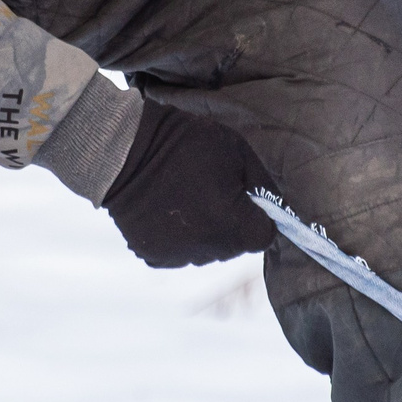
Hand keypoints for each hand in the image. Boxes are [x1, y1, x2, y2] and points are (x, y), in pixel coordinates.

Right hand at [102, 103, 276, 267]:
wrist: (125, 151)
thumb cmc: (186, 145)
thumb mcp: (237, 150)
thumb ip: (262, 184)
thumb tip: (276, 207)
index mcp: (233, 224)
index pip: (264, 236)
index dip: (260, 217)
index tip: (246, 199)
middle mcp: (209, 248)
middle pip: (235, 246)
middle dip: (233, 224)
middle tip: (212, 191)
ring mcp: (179, 256)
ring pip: (207, 251)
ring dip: (205, 232)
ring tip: (187, 198)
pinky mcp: (154, 256)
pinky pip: (179, 253)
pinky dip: (178, 238)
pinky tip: (168, 210)